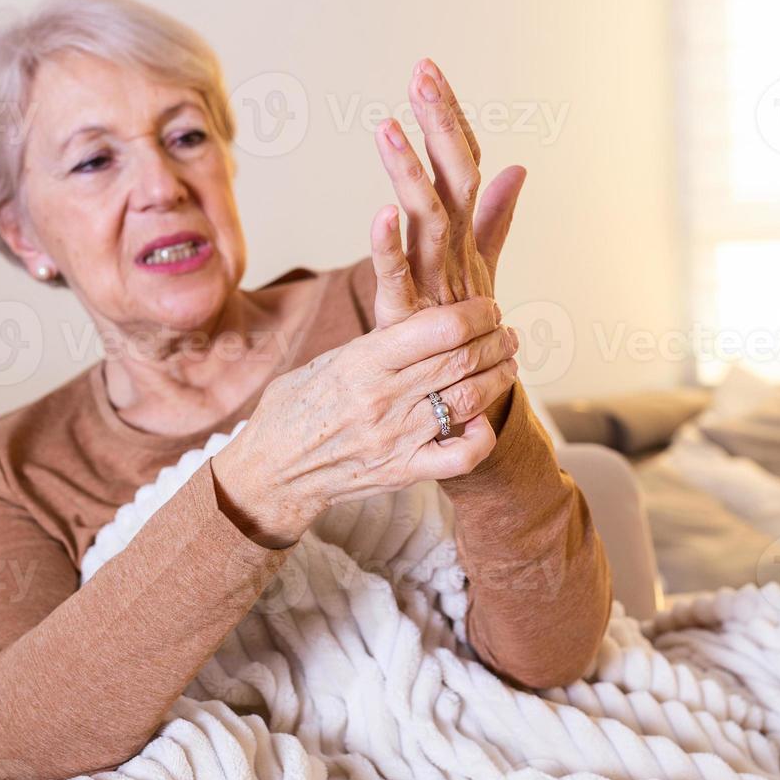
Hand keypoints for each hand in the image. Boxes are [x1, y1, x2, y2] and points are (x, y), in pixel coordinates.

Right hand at [209, 296, 519, 547]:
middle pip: (461, 360)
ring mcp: (396, 437)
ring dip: (498, 377)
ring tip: (508, 364)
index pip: (438, 328)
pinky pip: (460, 456)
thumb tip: (419, 322)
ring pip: (468, 400)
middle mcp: (383, 398)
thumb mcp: (327, 362)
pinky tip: (483, 421)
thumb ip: (375, 346)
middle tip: (506, 333)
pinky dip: (481, 436)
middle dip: (494, 340)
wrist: (271, 471)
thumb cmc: (296, 408)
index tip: (488, 308)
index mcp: (363, 362)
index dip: (474, 313)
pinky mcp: (404, 472)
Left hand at [368, 58, 527, 331]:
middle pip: (455, 175)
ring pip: (429, 216)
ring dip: (411, 170)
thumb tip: (515, 168)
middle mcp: (455, 250)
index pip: (464, 163)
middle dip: (440, 122)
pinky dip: (389, 246)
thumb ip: (494, 219)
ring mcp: (435, 280)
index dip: (450, 117)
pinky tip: (380, 211)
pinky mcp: (408, 314)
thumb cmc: (462, 329)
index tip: (428, 69)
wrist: (459, 396)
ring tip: (387, 127)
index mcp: (465, 233)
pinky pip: (398, 277)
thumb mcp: (478, 267)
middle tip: (422, 73)